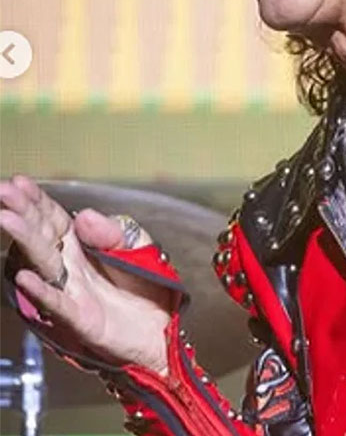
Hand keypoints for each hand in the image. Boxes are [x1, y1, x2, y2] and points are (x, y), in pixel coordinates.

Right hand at [0, 174, 172, 375]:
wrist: (162, 328)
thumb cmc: (145, 285)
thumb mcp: (137, 247)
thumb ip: (113, 232)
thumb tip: (84, 215)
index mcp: (81, 245)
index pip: (53, 218)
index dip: (35, 201)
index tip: (17, 183)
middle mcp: (68, 267)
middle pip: (42, 235)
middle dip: (23, 212)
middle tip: (4, 191)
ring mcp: (71, 291)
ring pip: (43, 263)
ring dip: (25, 241)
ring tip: (7, 219)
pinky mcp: (80, 318)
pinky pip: (57, 302)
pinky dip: (41, 290)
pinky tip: (24, 276)